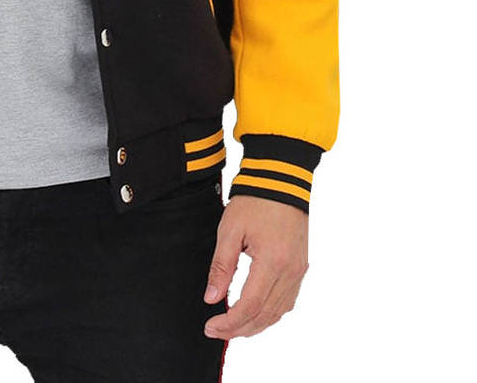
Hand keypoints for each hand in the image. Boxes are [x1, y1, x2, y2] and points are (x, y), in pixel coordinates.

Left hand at [203, 195, 307, 338]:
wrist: (281, 181)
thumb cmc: (253, 202)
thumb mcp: (229, 230)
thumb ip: (221, 267)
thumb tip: (211, 298)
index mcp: (272, 262)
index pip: (250, 305)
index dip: (229, 322)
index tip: (210, 326)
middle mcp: (290, 272)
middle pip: (265, 315)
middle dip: (239, 329)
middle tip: (216, 331)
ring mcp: (299, 270)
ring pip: (279, 312)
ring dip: (256, 324)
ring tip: (232, 327)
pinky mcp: (301, 267)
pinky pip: (287, 300)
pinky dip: (270, 313)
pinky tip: (255, 313)